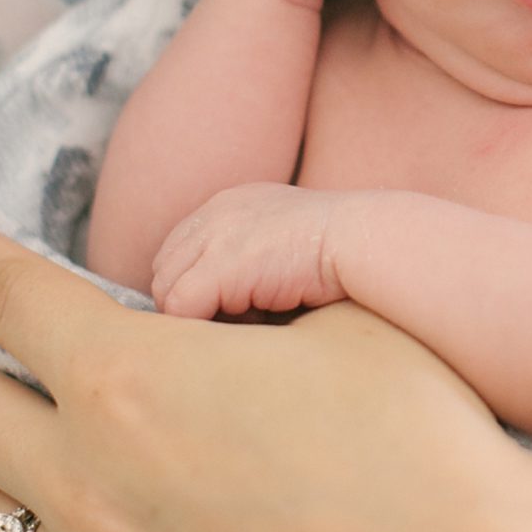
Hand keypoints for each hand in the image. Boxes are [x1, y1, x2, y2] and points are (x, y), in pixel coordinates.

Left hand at [152, 183, 349, 316]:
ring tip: (247, 321)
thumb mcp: (284, 242)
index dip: (192, 286)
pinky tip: (250, 324)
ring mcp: (216, 235)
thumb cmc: (341, 252)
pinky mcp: (223, 263)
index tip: (226, 310)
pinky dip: (205, 327)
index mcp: (230, 204)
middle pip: (165, 270)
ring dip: (199, 317)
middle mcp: (216, 212)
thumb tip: (228, 307)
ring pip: (168, 292)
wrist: (366, 238)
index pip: (178, 251)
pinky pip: (181, 309)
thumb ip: (250, 260)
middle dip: (189, 304)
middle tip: (234, 322)